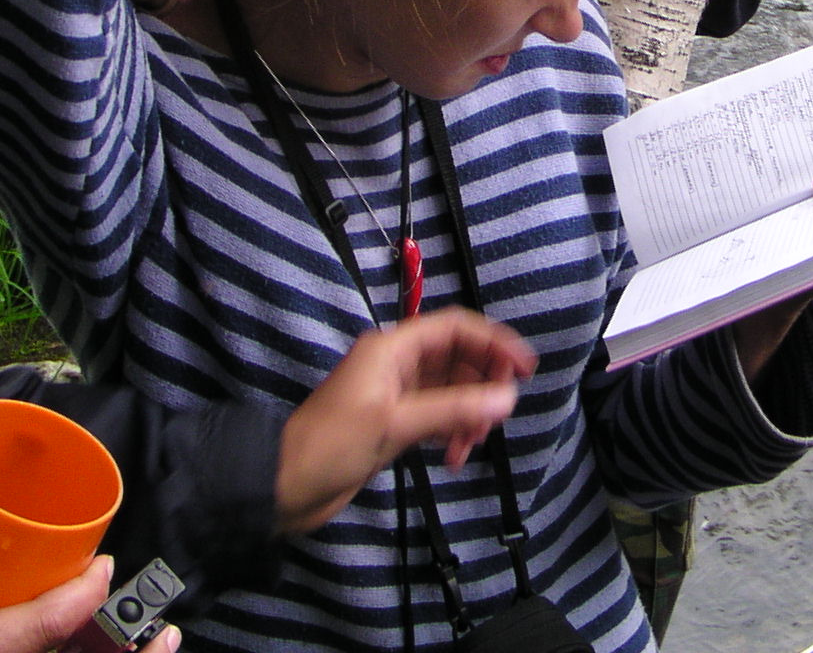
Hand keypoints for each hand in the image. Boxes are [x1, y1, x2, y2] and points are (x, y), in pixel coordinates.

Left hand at [276, 307, 536, 534]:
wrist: (287, 485)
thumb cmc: (333, 443)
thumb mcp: (396, 423)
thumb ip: (454, 409)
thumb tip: (506, 398)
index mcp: (393, 348)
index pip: (454, 328)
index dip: (493, 342)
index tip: (524, 368)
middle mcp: (397, 364)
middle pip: (457, 359)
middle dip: (482, 385)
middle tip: (497, 416)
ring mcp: (397, 395)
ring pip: (450, 392)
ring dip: (467, 415)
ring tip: (469, 444)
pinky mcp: (395, 424)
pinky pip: (437, 417)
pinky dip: (451, 432)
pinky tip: (452, 456)